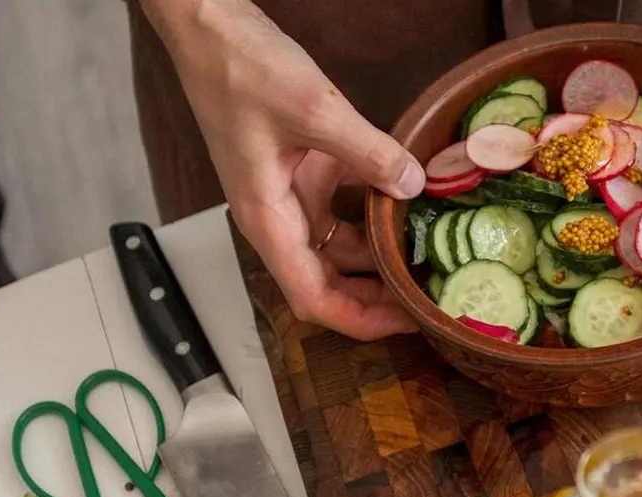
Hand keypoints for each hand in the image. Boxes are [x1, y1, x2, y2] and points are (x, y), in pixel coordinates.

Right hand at [143, 0, 425, 340]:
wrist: (210, 28)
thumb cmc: (240, 69)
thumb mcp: (314, 110)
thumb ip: (369, 152)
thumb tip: (414, 185)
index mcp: (266, 221)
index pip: (313, 298)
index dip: (362, 321)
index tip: (408, 322)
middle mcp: (277, 218)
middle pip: (330, 282)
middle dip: (378, 298)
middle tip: (430, 296)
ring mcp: (291, 195)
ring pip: (342, 247)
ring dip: (380, 257)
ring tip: (429, 260)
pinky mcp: (305, 170)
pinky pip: (346, 207)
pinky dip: (377, 211)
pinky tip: (413, 207)